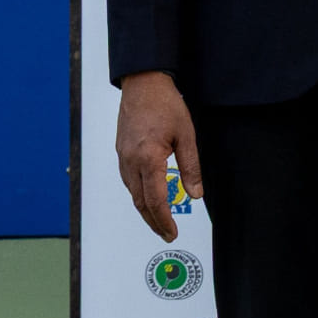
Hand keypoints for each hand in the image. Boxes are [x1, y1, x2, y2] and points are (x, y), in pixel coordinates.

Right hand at [115, 70, 201, 241]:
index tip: (172, 232)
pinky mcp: (121, 153)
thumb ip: (191, 167)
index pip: (155, 201)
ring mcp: (123, 158)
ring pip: (132, 193)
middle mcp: (131, 162)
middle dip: (153, 222)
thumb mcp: (187, 135)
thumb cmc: (166, 105)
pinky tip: (148, 197)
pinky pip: (128, 181)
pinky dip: (139, 194)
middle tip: (167, 233)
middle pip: (140, 203)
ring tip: (160, 220)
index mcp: (148, 159)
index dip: (164, 220)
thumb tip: (196, 193)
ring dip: (145, 210)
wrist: (143, 84)